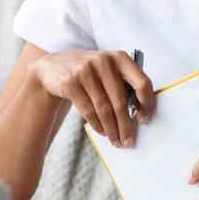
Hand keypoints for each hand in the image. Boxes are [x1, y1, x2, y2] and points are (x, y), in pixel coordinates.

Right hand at [31, 49, 155, 147]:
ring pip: (104, 109)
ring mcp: (85, 70)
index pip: (142, 82)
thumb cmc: (89, 72)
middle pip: (121, 101)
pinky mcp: (70, 82)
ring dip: (112, 129)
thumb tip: (138, 114)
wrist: (52, 66)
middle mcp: (104, 61)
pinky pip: (88, 111)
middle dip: (126, 125)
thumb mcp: (107, 69)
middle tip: (129, 141)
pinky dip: (97, 125)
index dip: (146, 104)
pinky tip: (102, 132)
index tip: (145, 120)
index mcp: (120, 57)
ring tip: (116, 141)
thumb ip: (123, 84)